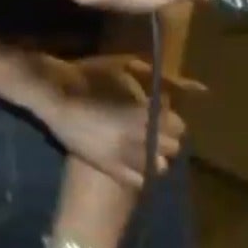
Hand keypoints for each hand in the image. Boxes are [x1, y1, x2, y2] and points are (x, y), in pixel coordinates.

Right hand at [31, 54, 196, 187]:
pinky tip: (135, 165)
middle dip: (166, 139)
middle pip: (172, 147)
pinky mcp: (107, 166)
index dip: (171, 121)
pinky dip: (142, 174)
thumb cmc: (85, 75)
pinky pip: (138, 180)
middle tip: (153, 132)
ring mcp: (121, 154)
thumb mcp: (123, 67)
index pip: (177, 126)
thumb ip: (158, 78)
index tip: (162, 116)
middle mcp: (136, 137)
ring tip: (144, 149)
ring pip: (158, 166)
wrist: (51, 94)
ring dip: (156, 157)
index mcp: (141, 113)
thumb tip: (195, 87)